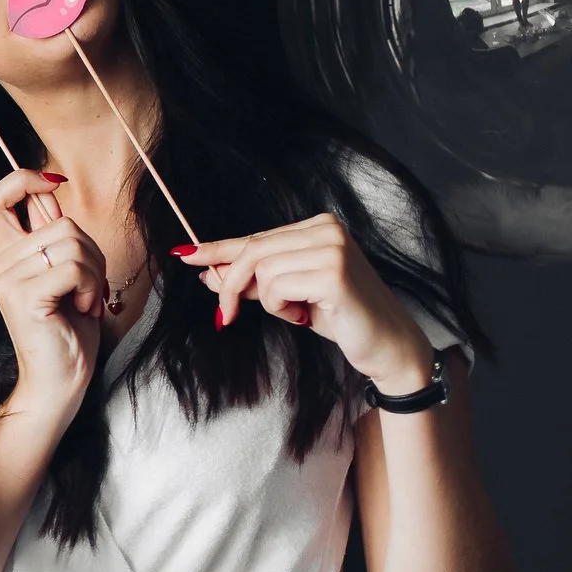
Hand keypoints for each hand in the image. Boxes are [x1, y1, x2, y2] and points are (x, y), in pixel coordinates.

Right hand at [0, 168, 106, 416]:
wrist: (60, 382)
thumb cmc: (68, 332)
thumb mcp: (66, 276)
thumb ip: (57, 239)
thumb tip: (54, 196)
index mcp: (6, 257)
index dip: (23, 180)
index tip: (53, 184)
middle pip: (60, 222)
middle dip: (91, 252)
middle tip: (89, 288)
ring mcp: (8, 280)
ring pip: (71, 243)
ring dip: (94, 273)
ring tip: (85, 301)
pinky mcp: (23, 296)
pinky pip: (74, 267)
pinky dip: (91, 287)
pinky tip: (83, 308)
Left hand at [177, 212, 433, 392]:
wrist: (385, 344)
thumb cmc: (341, 318)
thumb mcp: (290, 296)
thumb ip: (254, 282)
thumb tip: (210, 273)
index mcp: (318, 227)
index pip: (257, 237)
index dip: (218, 249)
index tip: (186, 254)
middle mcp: (326, 229)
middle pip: (253, 251)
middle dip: (230, 285)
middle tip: (226, 316)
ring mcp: (331, 247)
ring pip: (262, 271)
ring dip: (269, 302)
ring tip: (298, 312)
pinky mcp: (333, 272)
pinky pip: (277, 288)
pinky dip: (282, 308)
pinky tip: (306, 314)